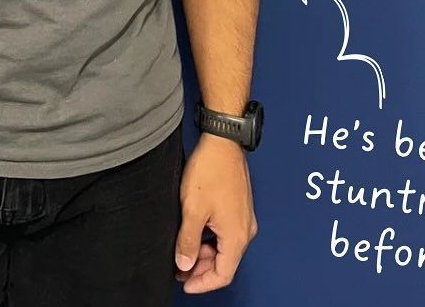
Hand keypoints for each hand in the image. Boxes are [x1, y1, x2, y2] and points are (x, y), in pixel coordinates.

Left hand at [173, 132, 257, 292]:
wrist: (222, 141)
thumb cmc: (211, 171)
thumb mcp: (193, 209)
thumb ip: (188, 241)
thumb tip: (184, 265)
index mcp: (237, 236)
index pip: (223, 274)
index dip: (202, 283)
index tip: (185, 284)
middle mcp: (245, 230)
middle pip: (225, 262)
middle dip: (201, 269)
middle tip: (179, 267)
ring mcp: (244, 218)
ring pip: (224, 247)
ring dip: (205, 253)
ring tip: (183, 250)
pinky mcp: (239, 207)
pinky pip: (226, 232)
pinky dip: (210, 239)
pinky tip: (194, 232)